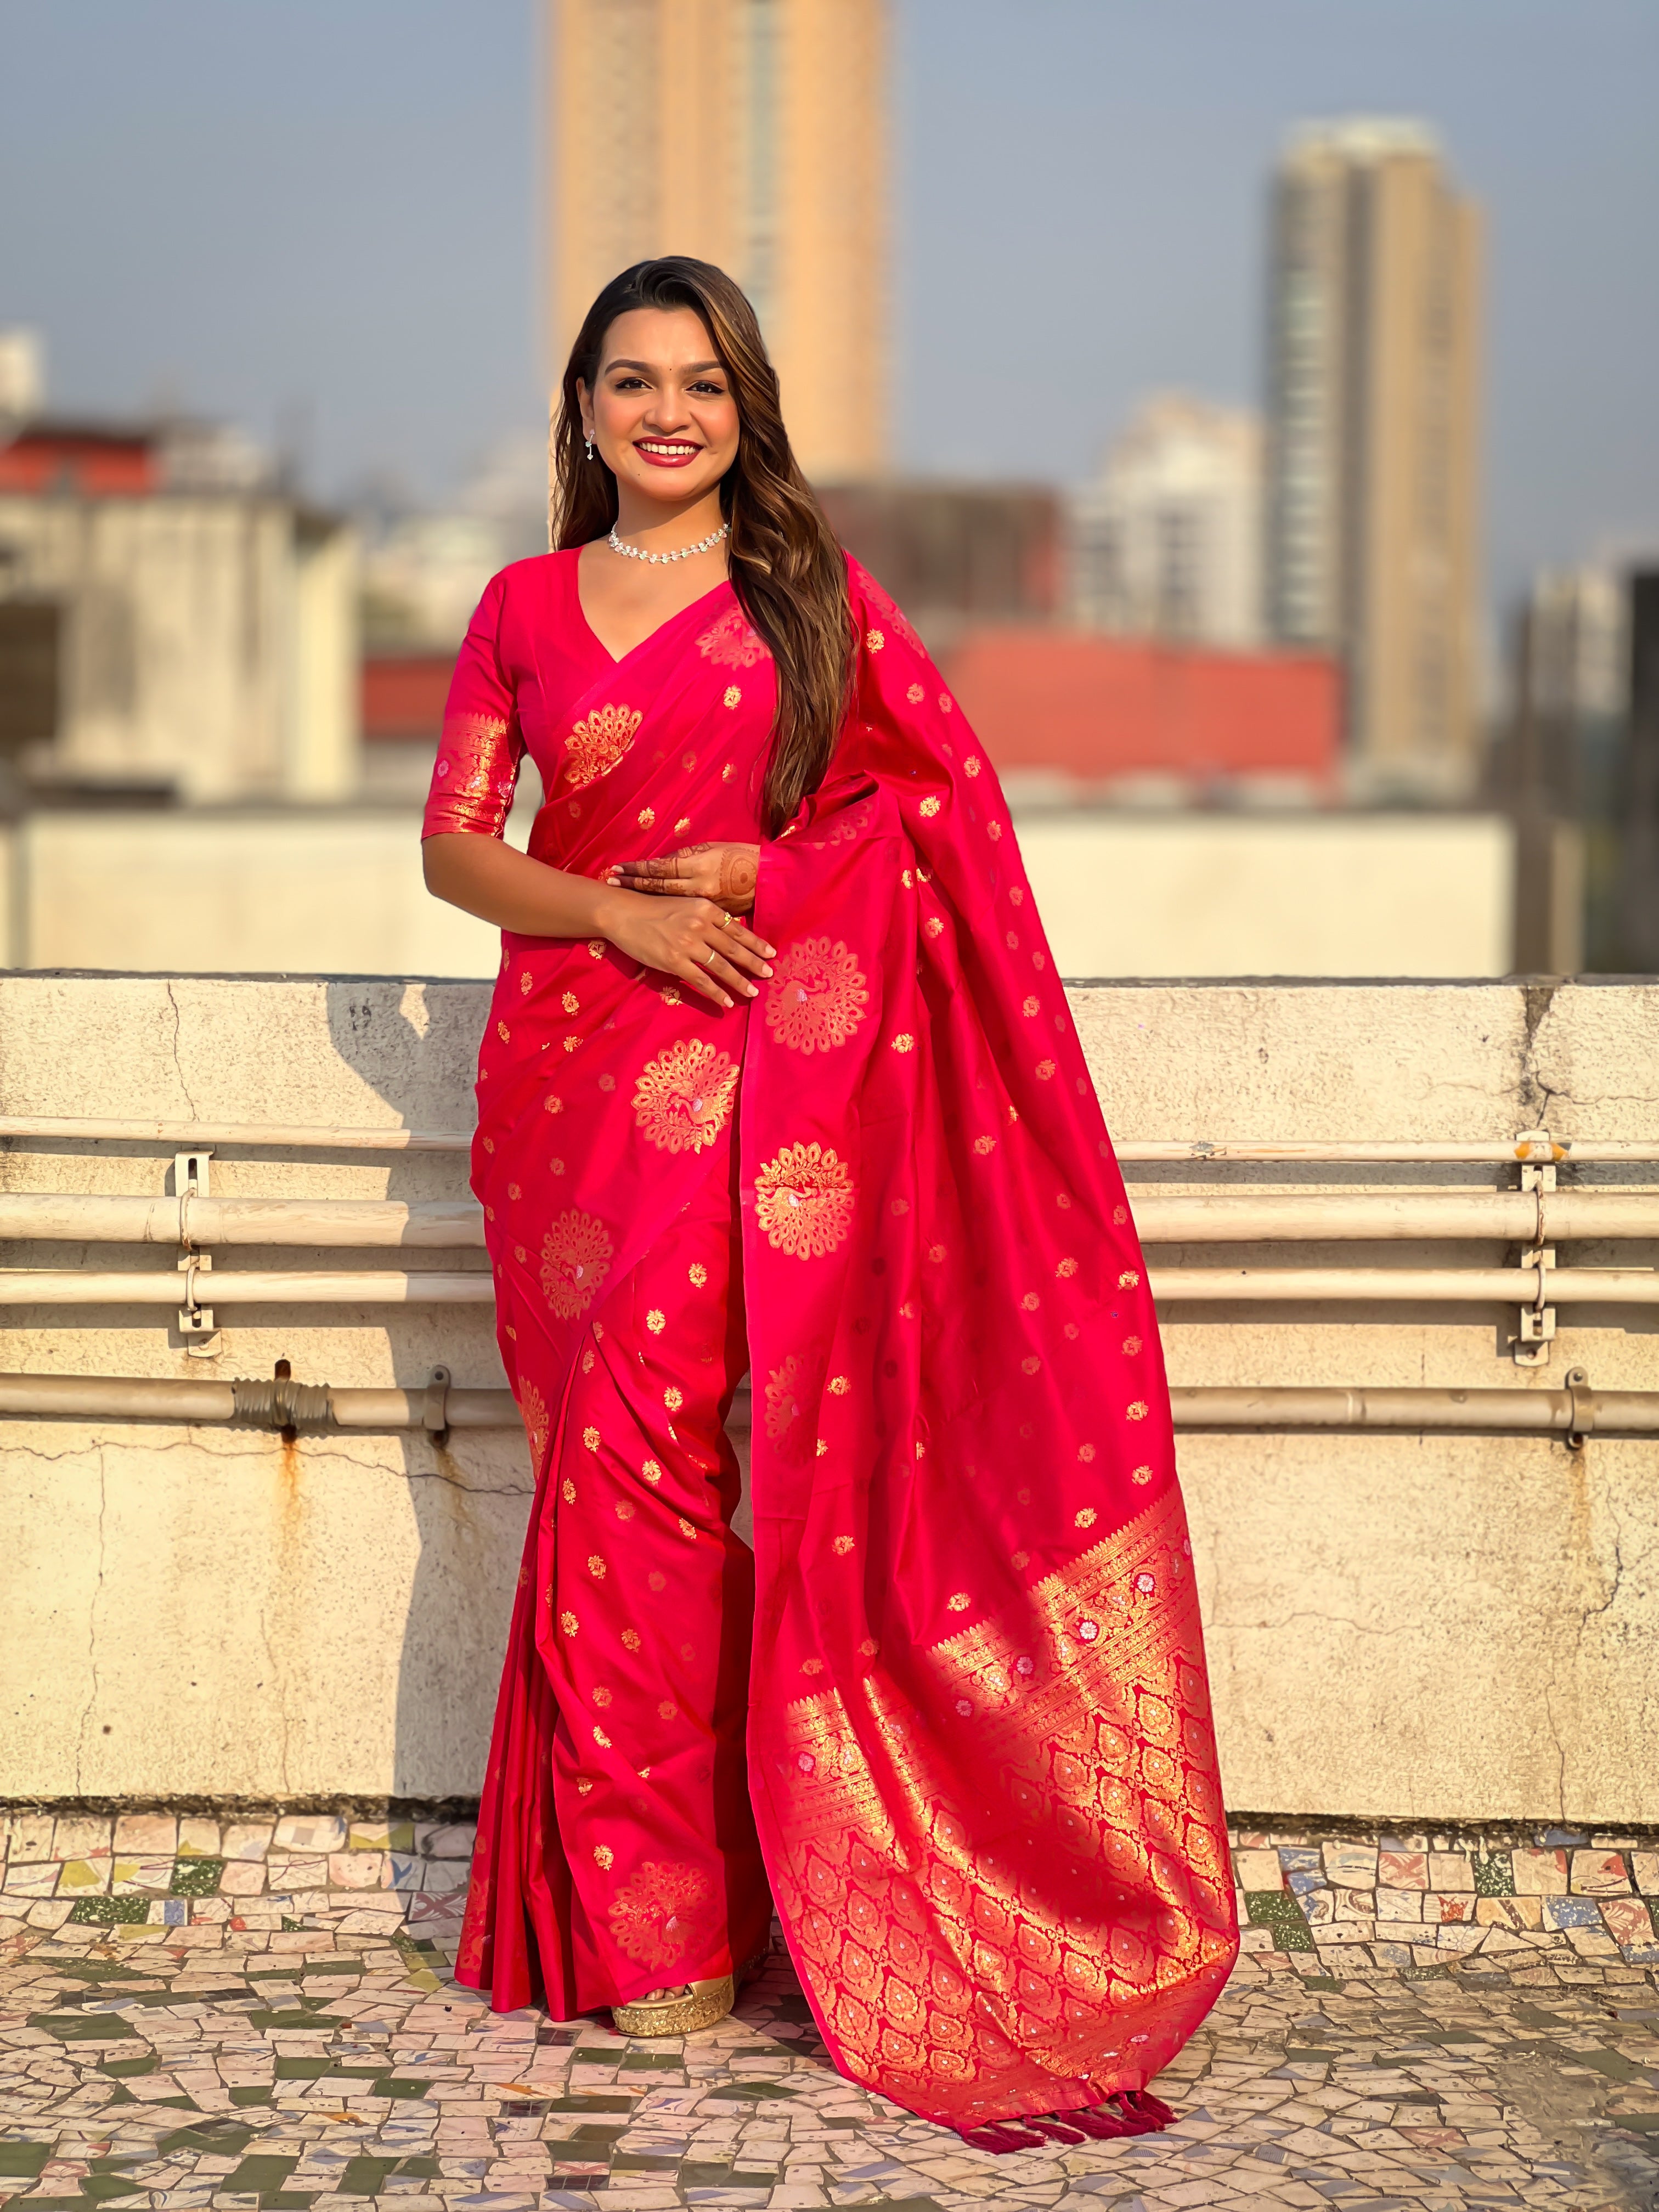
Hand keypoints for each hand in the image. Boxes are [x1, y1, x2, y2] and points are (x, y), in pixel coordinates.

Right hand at [597, 886, 774, 1010]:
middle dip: (754, 963)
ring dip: (740, 981)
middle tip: (769, 974)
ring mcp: (688, 944)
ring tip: (753, 992)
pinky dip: (717, 993)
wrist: (623, 913)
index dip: (756, 943)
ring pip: (721, 967)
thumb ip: (706, 917)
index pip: (737, 929)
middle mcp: (700, 925)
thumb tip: (729, 933)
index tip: (771, 953)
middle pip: (734, 949)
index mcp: (706, 909)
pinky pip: (702, 981)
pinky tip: (727, 1002)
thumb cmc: (653, 908)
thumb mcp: (686, 905)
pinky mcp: (674, 961)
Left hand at [606, 842, 759, 913]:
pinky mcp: (712, 917)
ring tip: (621, 898)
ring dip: (644, 898)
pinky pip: (686, 915)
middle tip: (609, 882)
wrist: (770, 878)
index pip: (660, 868)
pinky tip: (653, 916)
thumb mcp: (713, 848)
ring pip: (669, 902)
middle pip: (658, 886)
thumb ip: (688, 857)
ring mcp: (704, 905)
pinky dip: (667, 912)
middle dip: (632, 884)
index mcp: (699, 865)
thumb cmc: (741, 856)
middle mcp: (697, 886)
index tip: (616, 869)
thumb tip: (665, 863)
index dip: (637, 869)